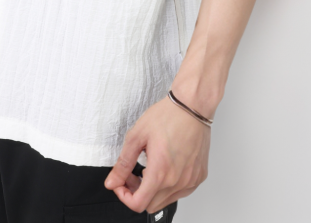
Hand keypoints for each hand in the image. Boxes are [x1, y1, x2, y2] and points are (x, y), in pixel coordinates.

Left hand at [103, 96, 209, 213]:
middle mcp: (177, 182)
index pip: (138, 204)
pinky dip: (169, 186)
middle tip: (133, 173)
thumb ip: (123, 163)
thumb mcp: (137, 136)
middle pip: (150, 204)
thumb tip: (112, 182)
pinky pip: (180, 192)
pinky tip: (166, 166)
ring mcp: (190, 181)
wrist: (192, 106)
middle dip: (137, 191)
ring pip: (165, 200)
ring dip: (153, 190)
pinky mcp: (199, 177)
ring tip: (149, 167)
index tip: (121, 184)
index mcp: (160, 172)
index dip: (124, 196)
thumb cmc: (167, 116)